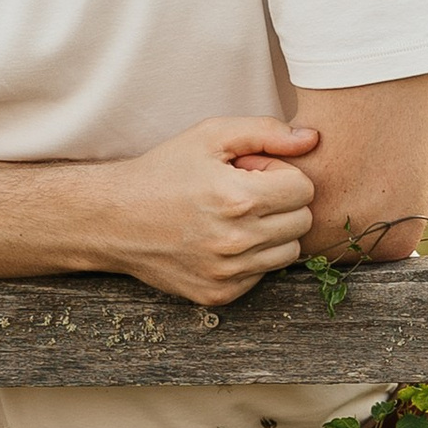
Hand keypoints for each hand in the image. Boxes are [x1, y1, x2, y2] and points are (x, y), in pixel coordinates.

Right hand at [101, 114, 320, 305]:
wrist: (114, 218)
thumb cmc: (164, 171)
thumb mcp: (210, 135)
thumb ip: (266, 131)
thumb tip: (313, 139)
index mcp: (239, 198)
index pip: (304, 189)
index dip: (280, 173)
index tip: (252, 171)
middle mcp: (236, 241)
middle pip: (302, 222)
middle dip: (282, 203)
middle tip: (246, 193)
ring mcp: (228, 273)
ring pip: (288, 253)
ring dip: (272, 232)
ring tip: (237, 217)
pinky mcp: (219, 295)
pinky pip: (262, 275)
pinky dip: (252, 257)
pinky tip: (223, 240)